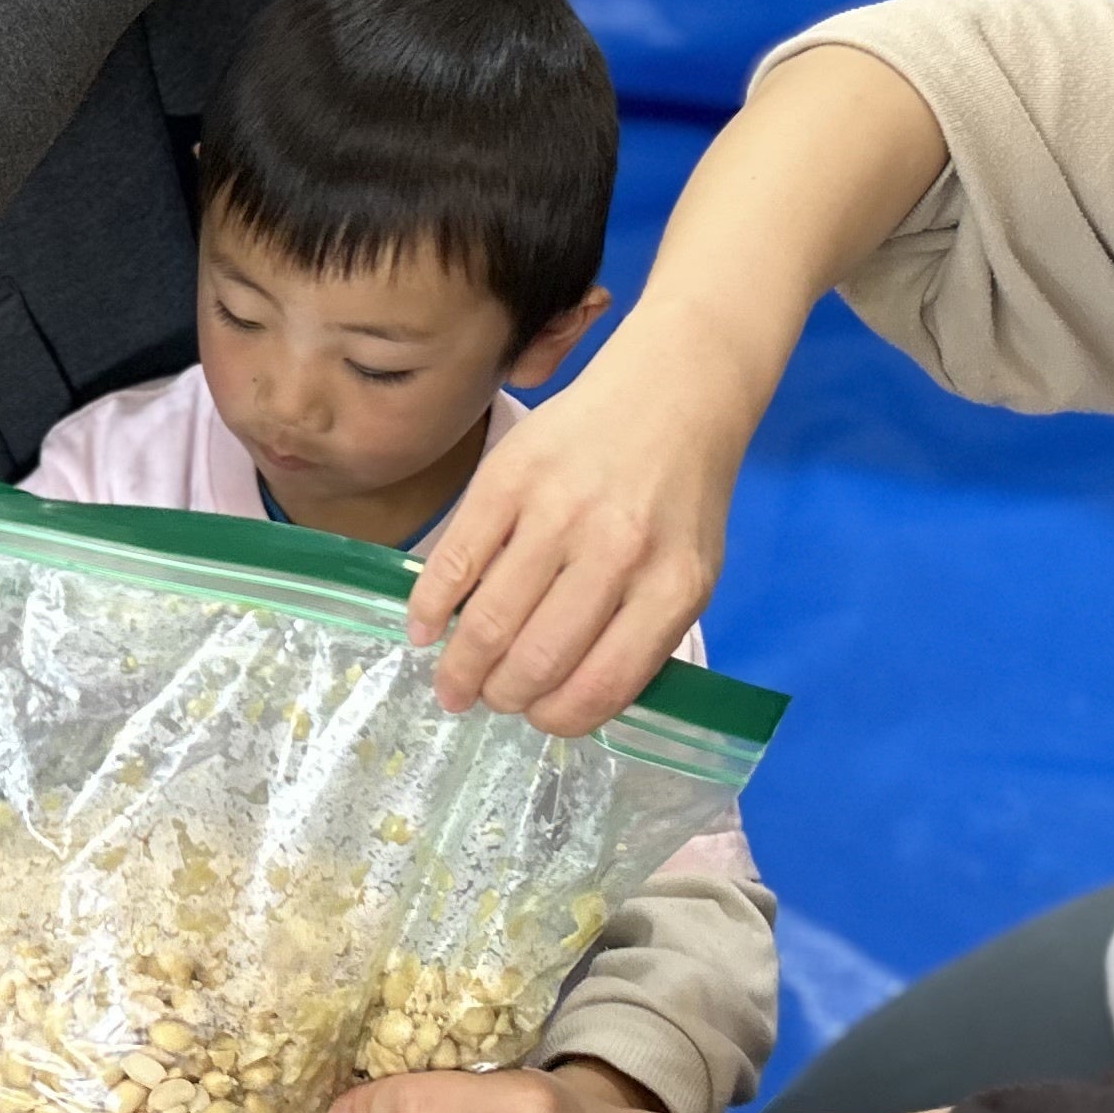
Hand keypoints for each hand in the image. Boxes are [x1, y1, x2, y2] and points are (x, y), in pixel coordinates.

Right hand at [404, 300, 754, 735]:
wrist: (670, 394)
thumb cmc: (678, 496)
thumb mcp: (688, 573)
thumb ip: (639, 636)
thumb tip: (562, 700)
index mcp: (669, 589)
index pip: (599, 688)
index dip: (556, 719)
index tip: (536, 718)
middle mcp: (615, 554)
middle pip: (536, 661)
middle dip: (502, 697)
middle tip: (488, 700)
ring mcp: (557, 513)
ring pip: (490, 621)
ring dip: (462, 667)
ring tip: (453, 682)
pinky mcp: (508, 478)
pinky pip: (454, 562)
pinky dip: (430, 608)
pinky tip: (426, 630)